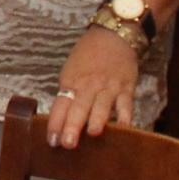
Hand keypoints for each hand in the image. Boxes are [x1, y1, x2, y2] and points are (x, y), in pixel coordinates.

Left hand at [42, 25, 142, 147]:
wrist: (113, 35)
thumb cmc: (88, 54)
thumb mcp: (71, 70)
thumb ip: (68, 93)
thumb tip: (62, 120)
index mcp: (71, 82)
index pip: (60, 106)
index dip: (55, 124)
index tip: (52, 141)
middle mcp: (88, 86)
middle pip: (78, 107)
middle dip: (72, 126)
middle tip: (68, 144)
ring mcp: (108, 87)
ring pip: (102, 106)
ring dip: (97, 119)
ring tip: (93, 133)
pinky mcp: (126, 88)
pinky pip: (126, 105)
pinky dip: (126, 117)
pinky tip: (124, 129)